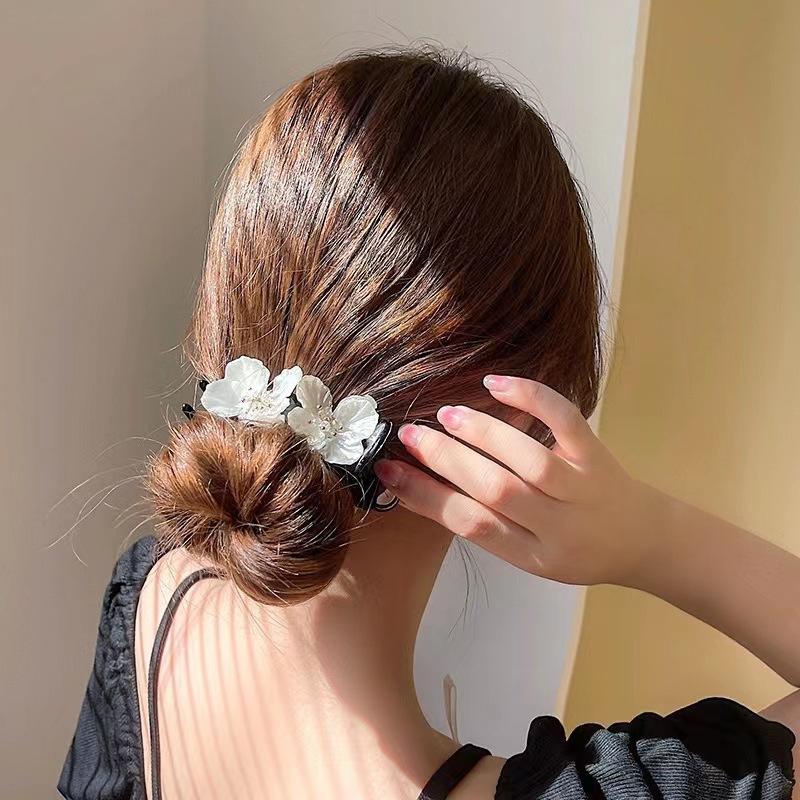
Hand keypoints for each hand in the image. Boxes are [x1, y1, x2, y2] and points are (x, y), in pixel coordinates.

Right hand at [374, 375, 668, 587]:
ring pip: (529, 460)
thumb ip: (488, 525)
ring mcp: (582, 489)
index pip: (470, 524)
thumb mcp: (531, 556)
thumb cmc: (577, 550)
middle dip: (445, 460)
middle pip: (494, 491)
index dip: (425, 497)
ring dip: (482, 433)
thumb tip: (426, 484)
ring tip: (445, 414)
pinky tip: (496, 383)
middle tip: (407, 434)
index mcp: (532, 554)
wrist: (645, 542)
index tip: (388, 471)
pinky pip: (568, 424)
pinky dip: (533, 399)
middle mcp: (557, 526)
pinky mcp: (599, 456)